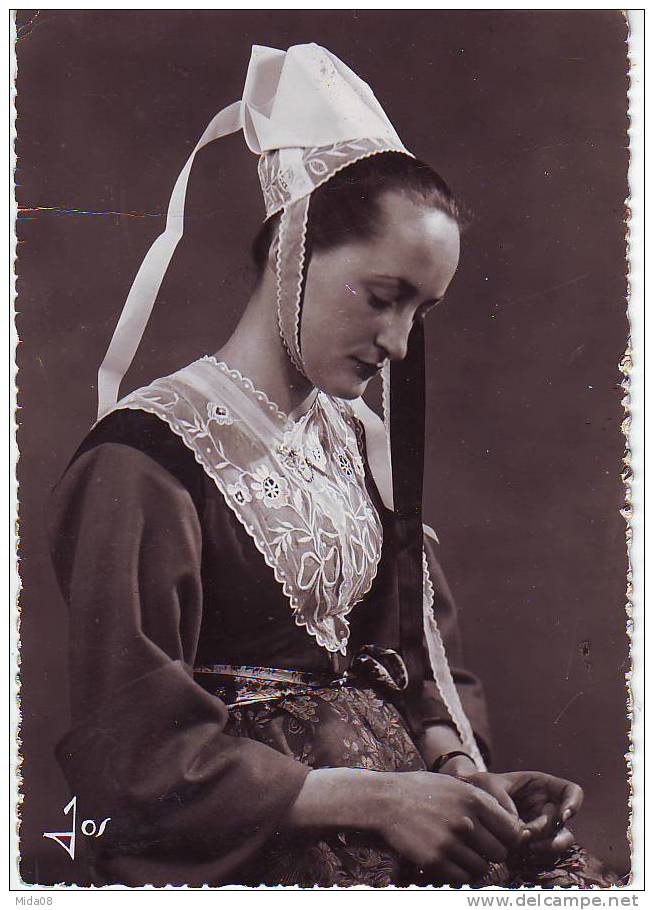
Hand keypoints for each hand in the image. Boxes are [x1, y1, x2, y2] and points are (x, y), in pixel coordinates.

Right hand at [377, 770, 525, 883]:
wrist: (386, 801)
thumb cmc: (422, 791)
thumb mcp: (456, 785)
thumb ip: (483, 802)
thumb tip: (512, 823)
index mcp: (475, 799)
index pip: (512, 831)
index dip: (508, 838)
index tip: (498, 839)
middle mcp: (466, 821)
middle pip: (500, 853)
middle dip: (491, 853)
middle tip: (477, 847)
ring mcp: (450, 842)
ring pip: (482, 868)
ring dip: (474, 864)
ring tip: (460, 853)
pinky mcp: (435, 860)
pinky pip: (462, 877)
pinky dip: (459, 873)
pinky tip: (449, 861)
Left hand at [458, 770, 582, 858]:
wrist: (467, 805)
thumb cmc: (480, 787)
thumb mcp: (488, 785)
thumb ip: (503, 801)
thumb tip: (518, 825)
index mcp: (541, 786)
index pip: (571, 792)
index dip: (573, 803)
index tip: (564, 816)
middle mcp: (547, 807)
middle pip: (563, 822)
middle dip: (546, 830)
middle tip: (525, 834)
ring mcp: (543, 827)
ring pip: (560, 841)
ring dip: (547, 847)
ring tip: (525, 848)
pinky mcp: (535, 844)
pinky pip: (546, 854)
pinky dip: (537, 856)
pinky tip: (520, 855)